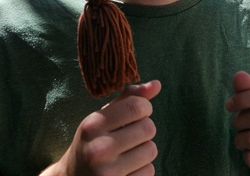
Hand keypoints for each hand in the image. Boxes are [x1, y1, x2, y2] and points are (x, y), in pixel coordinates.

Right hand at [41, 81, 160, 175]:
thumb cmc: (92, 143)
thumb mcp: (102, 118)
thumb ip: (129, 99)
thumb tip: (157, 84)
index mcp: (93, 126)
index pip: (136, 106)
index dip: (144, 108)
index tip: (138, 113)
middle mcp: (98, 149)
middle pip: (148, 128)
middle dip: (144, 130)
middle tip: (130, 136)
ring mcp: (107, 173)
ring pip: (151, 150)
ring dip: (144, 150)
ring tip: (127, 153)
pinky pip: (149, 171)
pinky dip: (142, 169)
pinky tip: (126, 170)